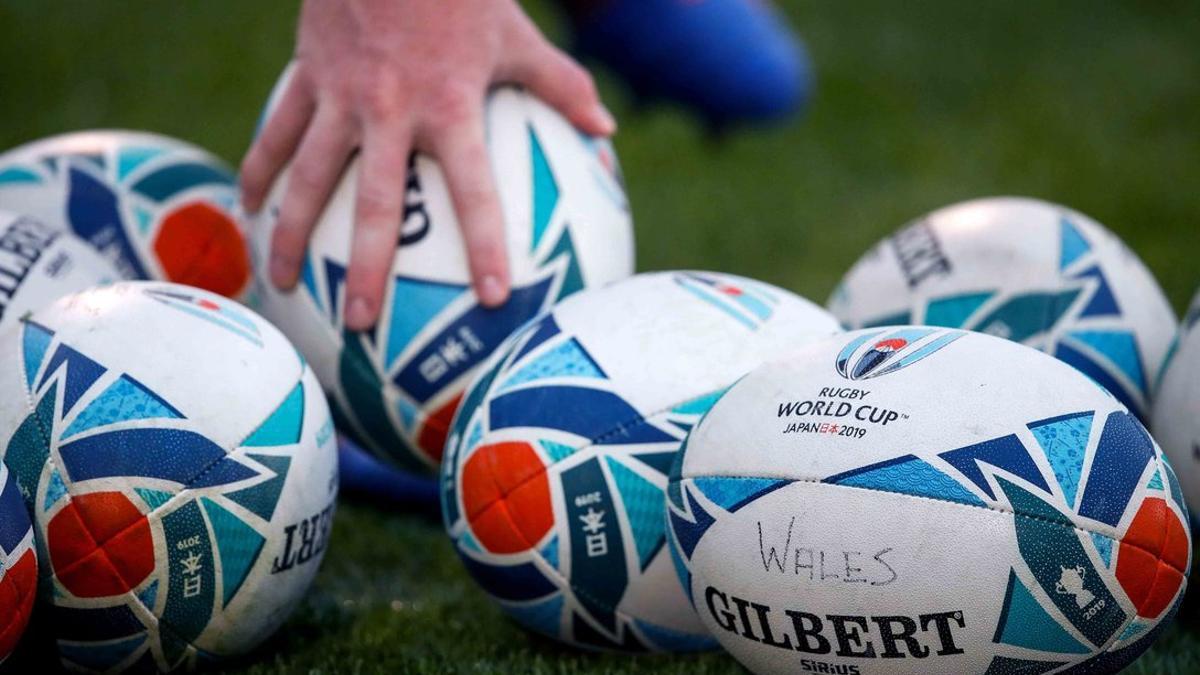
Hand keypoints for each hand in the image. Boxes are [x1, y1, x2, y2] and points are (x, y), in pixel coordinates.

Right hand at [240, 0, 614, 329]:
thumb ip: (561, 85)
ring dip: (292, 233)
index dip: (484, 245)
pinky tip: (248, 209)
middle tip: (360, 322)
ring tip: (279, 282)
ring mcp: (341, 96)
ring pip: (307, 177)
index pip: (472, 191)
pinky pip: (277, 133)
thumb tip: (608, 130)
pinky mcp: (307, 76)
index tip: (490, 297)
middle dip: (365, 268)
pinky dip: (258, 171)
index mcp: (448, 107)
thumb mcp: (517, 34)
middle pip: (375, 205)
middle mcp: (390, 111)